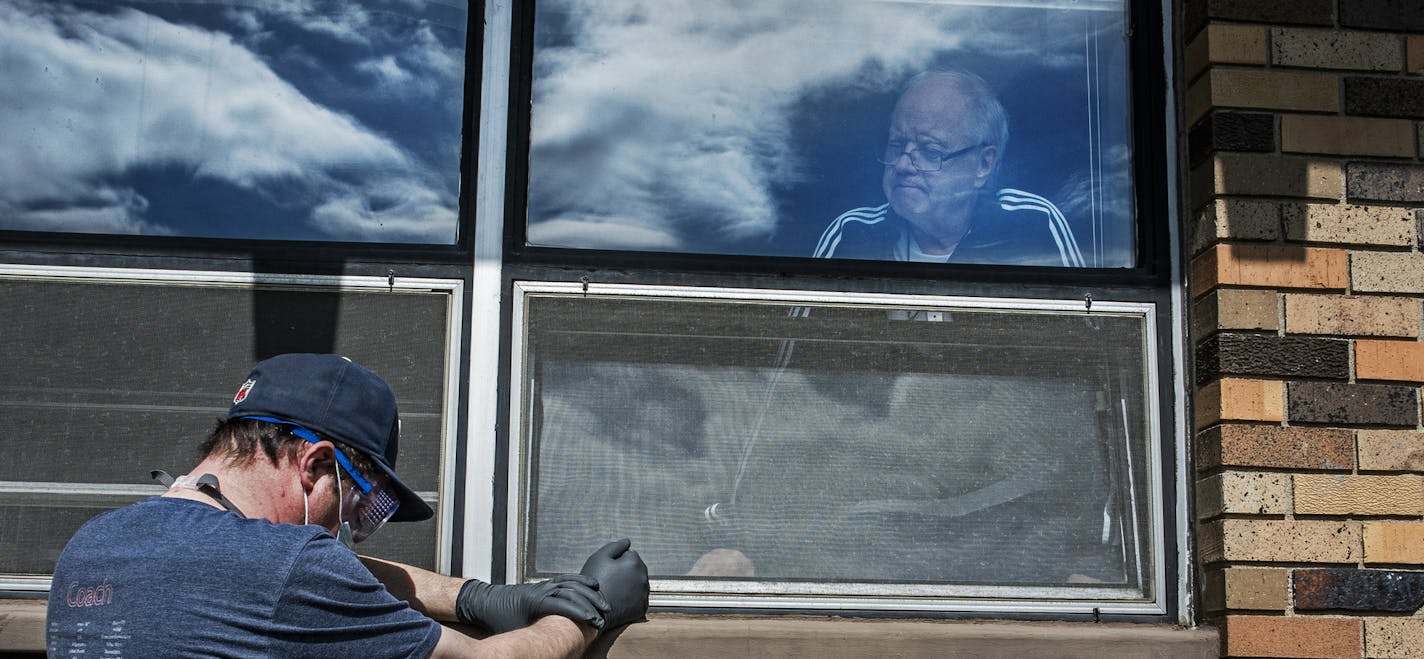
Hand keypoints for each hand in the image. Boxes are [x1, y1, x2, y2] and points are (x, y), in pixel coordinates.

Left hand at [455, 574, 609, 633]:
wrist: (485, 601)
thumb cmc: (498, 618)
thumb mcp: (514, 630)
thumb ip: (530, 637)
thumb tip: (541, 647)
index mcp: (536, 601)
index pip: (565, 604)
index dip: (582, 612)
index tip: (595, 622)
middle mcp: (542, 589)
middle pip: (573, 591)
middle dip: (591, 602)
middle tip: (604, 615)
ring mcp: (543, 584)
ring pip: (572, 583)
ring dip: (589, 591)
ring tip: (603, 602)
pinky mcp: (543, 584)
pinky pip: (566, 579)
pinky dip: (580, 580)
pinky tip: (591, 585)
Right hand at [579, 539, 648, 628]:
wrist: (594, 611)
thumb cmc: (594, 582)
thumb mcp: (599, 558)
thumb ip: (615, 546)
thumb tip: (627, 541)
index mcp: (634, 562)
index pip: (629, 554)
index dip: (616, 560)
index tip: (607, 570)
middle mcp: (643, 576)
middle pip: (635, 568)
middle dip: (625, 571)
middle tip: (609, 580)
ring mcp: (644, 593)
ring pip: (638, 583)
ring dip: (630, 584)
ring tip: (614, 590)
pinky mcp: (642, 607)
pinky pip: (638, 598)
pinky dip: (631, 597)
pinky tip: (619, 600)